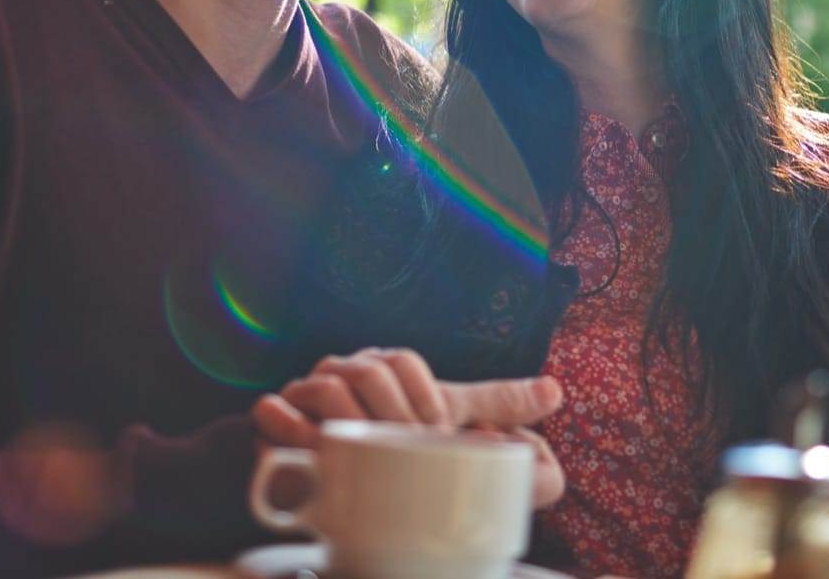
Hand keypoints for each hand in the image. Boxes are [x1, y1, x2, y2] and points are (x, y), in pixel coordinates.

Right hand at [250, 346, 565, 507]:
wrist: (320, 467)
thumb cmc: (389, 438)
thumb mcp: (444, 418)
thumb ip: (496, 404)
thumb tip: (556, 392)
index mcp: (383, 364)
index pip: (404, 362)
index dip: (424, 399)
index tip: (437, 434)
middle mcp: (342, 369)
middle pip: (368, 371)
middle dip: (393, 416)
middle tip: (407, 451)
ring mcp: (304, 393)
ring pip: (325, 387)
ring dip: (350, 425)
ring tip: (367, 456)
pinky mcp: (272, 421)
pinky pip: (272, 413)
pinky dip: (289, 430)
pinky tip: (308, 451)